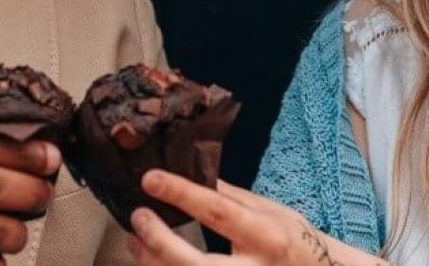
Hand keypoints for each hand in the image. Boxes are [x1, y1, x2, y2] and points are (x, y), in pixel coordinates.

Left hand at [126, 170, 388, 265]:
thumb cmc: (292, 240)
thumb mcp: (270, 211)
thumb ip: (231, 197)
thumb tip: (190, 172)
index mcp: (266, 236)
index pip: (218, 212)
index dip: (182, 195)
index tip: (150, 179)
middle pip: (196, 264)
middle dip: (160, 242)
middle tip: (138, 217)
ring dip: (153, 263)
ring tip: (135, 241)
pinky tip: (150, 260)